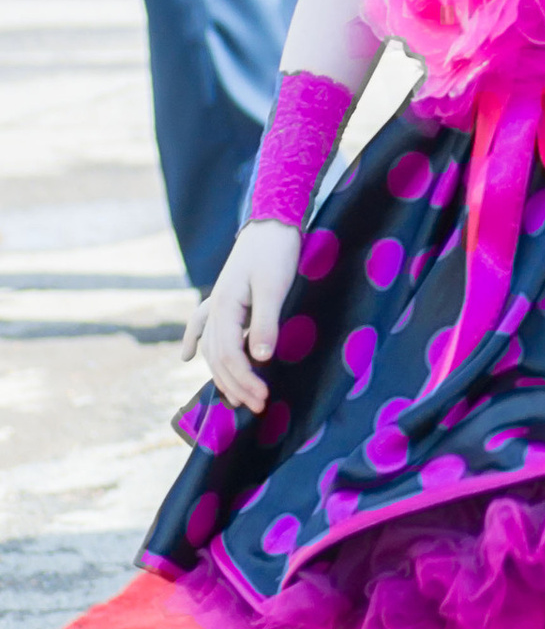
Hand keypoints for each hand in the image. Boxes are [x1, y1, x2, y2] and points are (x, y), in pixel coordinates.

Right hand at [184, 220, 304, 409]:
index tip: (263, 398)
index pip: (229, 355)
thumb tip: (260, 358)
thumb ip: (266, 321)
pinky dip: (194, 342)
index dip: (244, 380)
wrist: (272, 221)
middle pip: (219, 357)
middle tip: (258, 406)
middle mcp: (216, 309)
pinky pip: (203, 326)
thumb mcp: (275, 286)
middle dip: (236, 385)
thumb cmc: (275, 252)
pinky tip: (185, 357)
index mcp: (225, 307)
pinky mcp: (226, 298)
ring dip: (222, 374)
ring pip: (212, 347)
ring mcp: (218, 304)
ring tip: (236, 397)